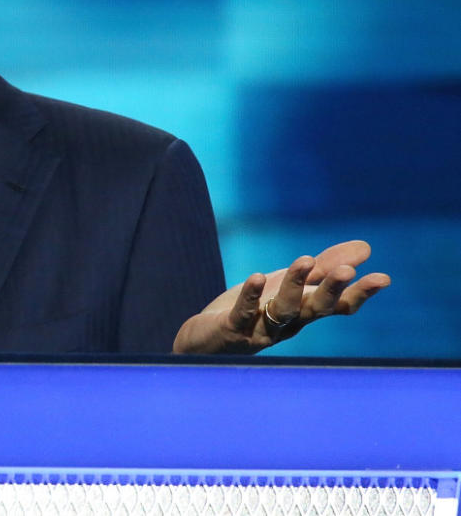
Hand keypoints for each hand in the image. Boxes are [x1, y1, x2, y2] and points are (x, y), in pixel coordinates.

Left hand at [173, 240, 390, 353]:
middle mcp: (288, 325)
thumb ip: (323, 268)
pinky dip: (250, 296)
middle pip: (315, 309)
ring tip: (304, 260)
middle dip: (331, 290)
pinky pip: (243, 313)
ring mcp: (261, 329)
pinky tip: (255, 276)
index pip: (338, 306)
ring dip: (294, 286)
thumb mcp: (288, 285)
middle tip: (347, 270)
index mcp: (304, 313)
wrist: (205, 339)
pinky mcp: (233, 329)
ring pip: (283, 310)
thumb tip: (366, 248)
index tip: (383, 278)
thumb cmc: (252, 311)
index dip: (359, 293)